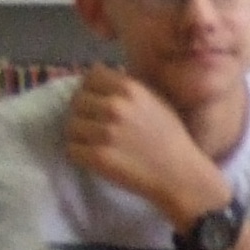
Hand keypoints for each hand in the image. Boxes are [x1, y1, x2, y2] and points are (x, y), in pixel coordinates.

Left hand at [64, 68, 227, 226]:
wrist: (180, 175)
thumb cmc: (171, 138)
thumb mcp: (157, 100)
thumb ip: (130, 87)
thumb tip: (103, 75)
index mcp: (130, 89)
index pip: (91, 76)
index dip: (91, 89)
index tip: (96, 102)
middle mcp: (115, 106)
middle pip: (76, 100)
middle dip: (83, 113)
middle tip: (93, 126)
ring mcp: (104, 132)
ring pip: (70, 125)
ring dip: (79, 135)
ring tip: (93, 143)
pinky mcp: (97, 157)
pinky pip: (71, 149)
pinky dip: (79, 154)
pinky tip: (93, 158)